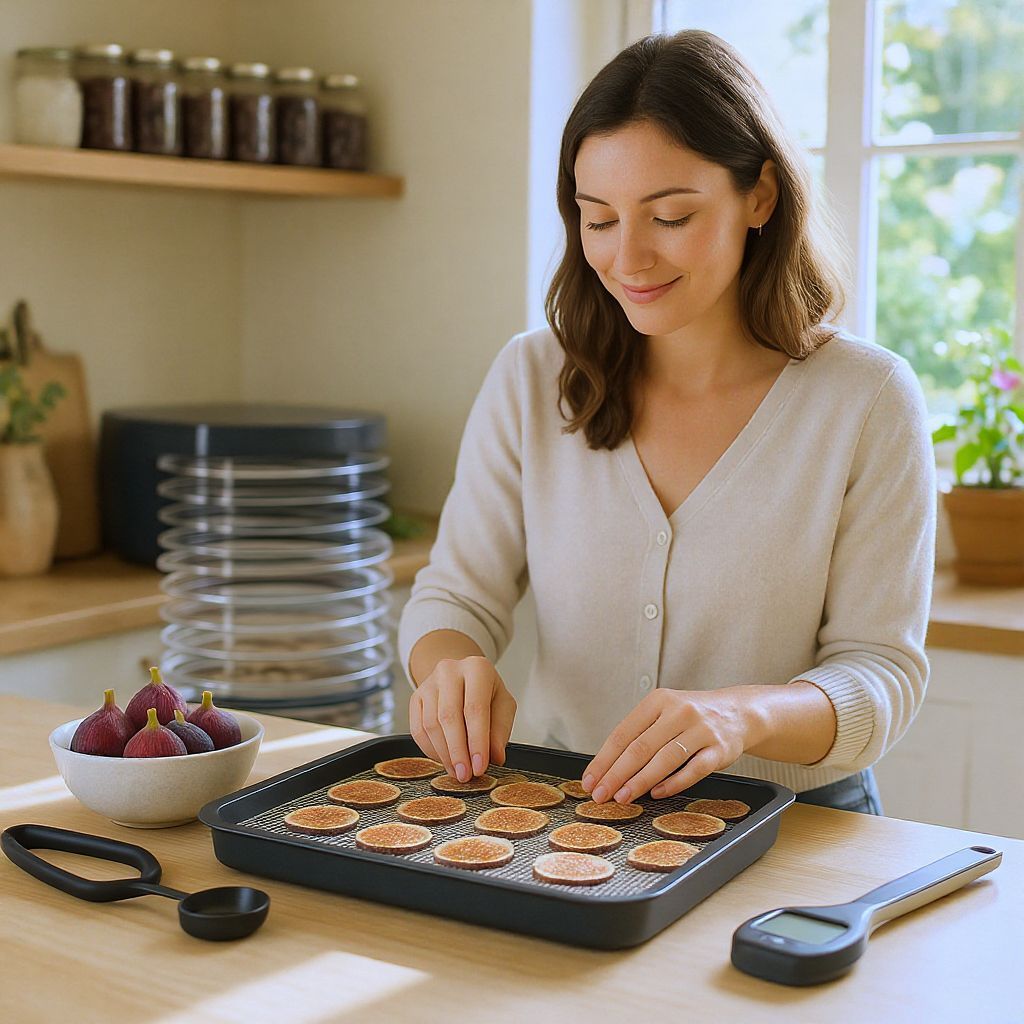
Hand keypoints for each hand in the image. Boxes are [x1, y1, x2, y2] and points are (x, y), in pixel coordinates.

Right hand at [409, 656, 516, 781]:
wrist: (462, 677)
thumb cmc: (486, 693)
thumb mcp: (503, 705)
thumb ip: (500, 730)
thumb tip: (495, 757)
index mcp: (477, 668)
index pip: (475, 709)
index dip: (477, 741)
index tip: (480, 767)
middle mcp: (449, 671)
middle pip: (449, 717)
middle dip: (458, 752)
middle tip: (465, 775)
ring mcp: (428, 683)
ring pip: (431, 725)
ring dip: (444, 754)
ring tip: (457, 771)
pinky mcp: (415, 697)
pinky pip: (418, 729)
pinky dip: (430, 750)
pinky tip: (444, 760)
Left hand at [582, 688, 753, 802]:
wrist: (738, 712)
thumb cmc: (692, 717)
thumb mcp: (664, 712)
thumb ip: (640, 733)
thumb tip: (606, 767)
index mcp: (658, 701)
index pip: (623, 733)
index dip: (604, 759)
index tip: (590, 780)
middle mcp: (679, 712)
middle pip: (640, 747)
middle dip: (616, 774)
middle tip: (600, 795)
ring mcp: (701, 730)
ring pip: (665, 759)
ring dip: (640, 781)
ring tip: (622, 798)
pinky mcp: (719, 749)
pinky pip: (694, 770)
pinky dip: (673, 783)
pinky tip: (656, 793)